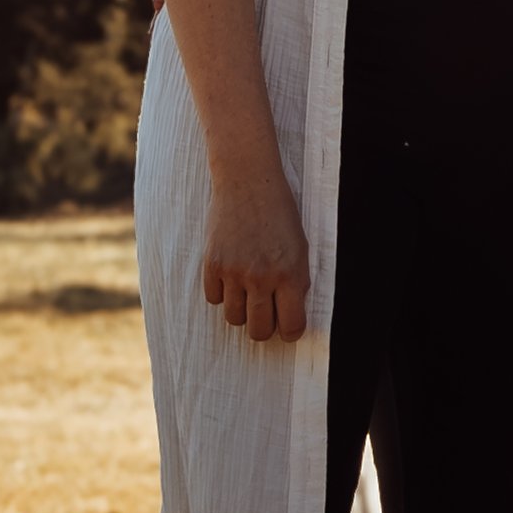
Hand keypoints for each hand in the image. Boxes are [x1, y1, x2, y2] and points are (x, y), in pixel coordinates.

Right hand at [203, 164, 309, 339]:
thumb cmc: (280, 214)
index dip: (290, 331)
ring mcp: (234, 271)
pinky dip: (221, 292)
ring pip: (234, 318)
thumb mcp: (300, 248)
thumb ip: (296, 283)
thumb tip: (288, 317)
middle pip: (259, 331)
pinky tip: (230, 275)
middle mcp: (262, 277)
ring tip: (248, 290)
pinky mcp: (212, 264)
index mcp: (291, 274)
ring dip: (242, 309)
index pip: (292, 327)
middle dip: (264, 326)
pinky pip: (214, 299)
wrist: (248, 181)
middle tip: (266, 310)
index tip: (287, 324)